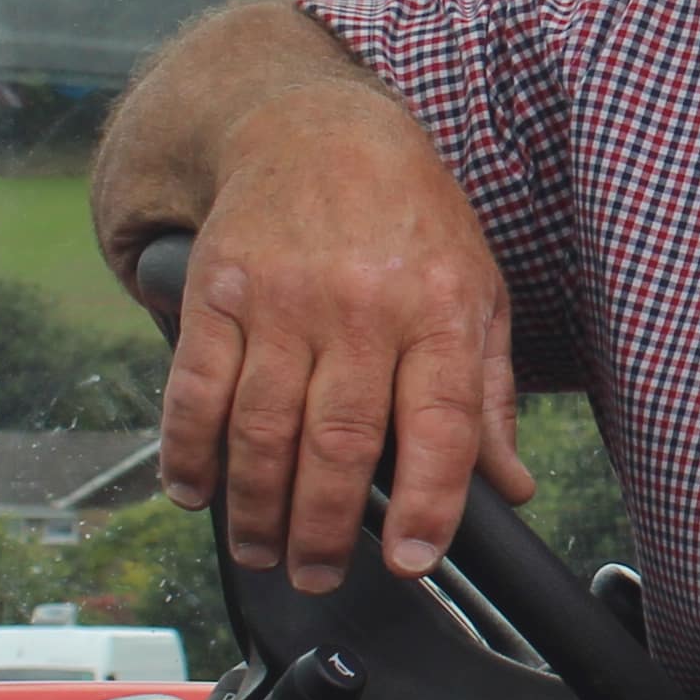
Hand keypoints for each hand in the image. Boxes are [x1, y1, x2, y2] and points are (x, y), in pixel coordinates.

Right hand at [151, 82, 534, 590]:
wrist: (315, 125)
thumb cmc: (408, 215)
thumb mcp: (477, 290)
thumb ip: (487, 396)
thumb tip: (511, 486)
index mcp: (440, 310)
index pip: (439, 426)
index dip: (426, 505)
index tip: (411, 560)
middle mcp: (362, 307)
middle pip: (338, 443)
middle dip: (324, 529)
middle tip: (317, 574)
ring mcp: (283, 299)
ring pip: (261, 428)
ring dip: (256, 507)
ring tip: (263, 549)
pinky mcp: (218, 291)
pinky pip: (195, 388)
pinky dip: (188, 451)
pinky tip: (196, 492)